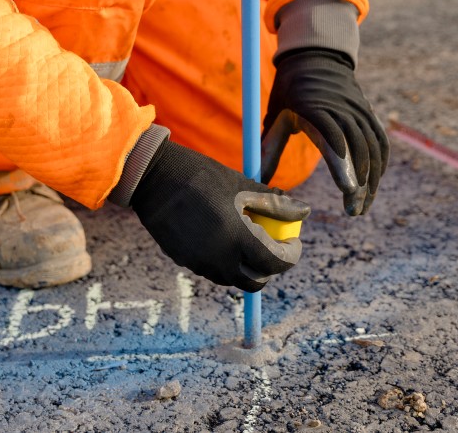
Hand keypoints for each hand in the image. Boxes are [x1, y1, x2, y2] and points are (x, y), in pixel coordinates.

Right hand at [129, 140, 310, 291]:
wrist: (154, 177)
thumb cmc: (202, 176)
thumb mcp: (242, 185)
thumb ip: (274, 203)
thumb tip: (303, 211)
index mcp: (236, 238)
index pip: (275, 262)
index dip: (291, 255)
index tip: (294, 242)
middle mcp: (218, 258)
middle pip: (255, 281)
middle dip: (270, 269)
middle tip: (273, 247)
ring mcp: (199, 263)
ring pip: (233, 278)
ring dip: (247, 266)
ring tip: (248, 240)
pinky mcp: (184, 261)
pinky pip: (212, 270)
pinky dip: (226, 261)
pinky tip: (224, 238)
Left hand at [261, 49, 389, 214]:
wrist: (316, 57)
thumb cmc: (290, 91)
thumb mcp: (275, 117)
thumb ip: (267, 151)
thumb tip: (255, 183)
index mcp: (314, 110)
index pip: (332, 138)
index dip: (342, 164)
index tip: (348, 190)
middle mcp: (340, 109)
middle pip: (357, 149)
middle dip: (360, 183)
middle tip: (354, 212)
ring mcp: (358, 110)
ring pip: (373, 149)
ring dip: (371, 180)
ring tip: (362, 207)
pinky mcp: (369, 113)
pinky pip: (380, 141)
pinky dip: (380, 164)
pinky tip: (373, 185)